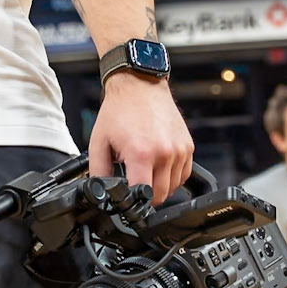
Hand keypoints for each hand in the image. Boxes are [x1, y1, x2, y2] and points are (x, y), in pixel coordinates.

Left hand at [88, 72, 192, 202]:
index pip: (143, 195)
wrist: (139, 85)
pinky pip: (184, 174)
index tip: (128, 199)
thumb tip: (102, 190)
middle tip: (135, 182)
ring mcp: (179, 150)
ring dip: (160, 185)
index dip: (133, 202)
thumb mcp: (98, 141)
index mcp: (141, 153)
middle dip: (146, 196)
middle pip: (161, 195)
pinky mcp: (188, 146)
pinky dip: (172, 176)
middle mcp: (164, 153)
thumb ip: (99, 170)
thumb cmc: (119, 110)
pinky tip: (158, 164)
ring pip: (174, 187)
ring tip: (145, 168)